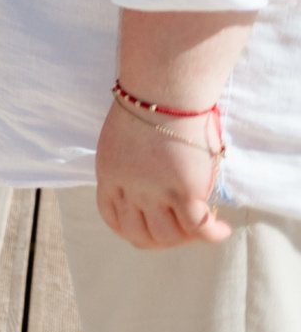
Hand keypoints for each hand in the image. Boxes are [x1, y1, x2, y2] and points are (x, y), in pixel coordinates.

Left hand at [97, 96, 230, 248]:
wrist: (163, 91)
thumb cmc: (148, 106)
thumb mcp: (124, 139)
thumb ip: (131, 164)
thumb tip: (153, 179)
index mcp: (108, 174)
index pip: (112, 218)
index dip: (133, 230)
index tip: (151, 227)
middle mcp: (128, 188)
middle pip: (140, 234)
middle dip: (162, 240)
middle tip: (182, 230)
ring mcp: (155, 192)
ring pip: (169, 236)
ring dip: (187, 238)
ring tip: (202, 224)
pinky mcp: (182, 191)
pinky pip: (198, 227)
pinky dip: (213, 233)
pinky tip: (222, 228)